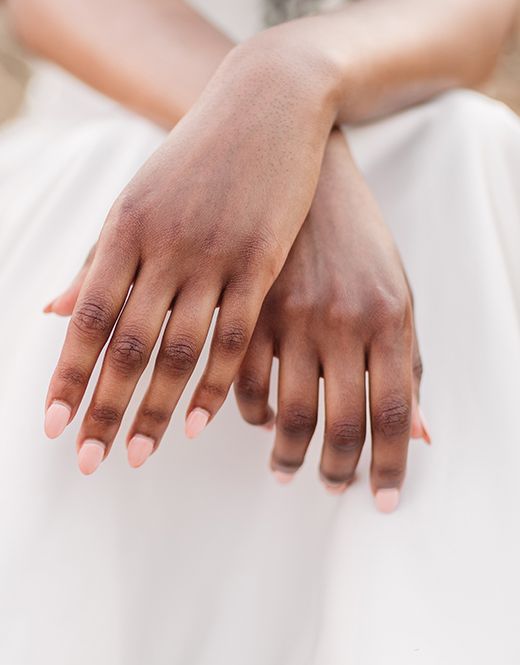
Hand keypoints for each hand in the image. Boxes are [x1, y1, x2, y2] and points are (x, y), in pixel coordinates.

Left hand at [43, 37, 338, 473]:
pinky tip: (202, 420)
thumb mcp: (137, 199)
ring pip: (178, 347)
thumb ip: (98, 258)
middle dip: (103, 407)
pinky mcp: (261, 258)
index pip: (87, 317)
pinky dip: (215, 382)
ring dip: (154, 408)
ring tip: (137, 454)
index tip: (53, 425)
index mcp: (123, 228)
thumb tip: (51, 310)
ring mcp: (213, 251)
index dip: (68, 374)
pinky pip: (235, 334)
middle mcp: (162, 243)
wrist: (265, 104)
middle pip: (125, 343)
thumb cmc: (195, 158)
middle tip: (87, 461)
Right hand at [234, 128, 429, 512]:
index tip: (381, 501)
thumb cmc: (356, 234)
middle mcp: (342, 320)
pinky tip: (255, 420)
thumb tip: (420, 437)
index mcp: (390, 316)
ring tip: (286, 467)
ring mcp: (291, 314)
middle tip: (331, 488)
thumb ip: (409, 363)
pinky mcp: (246, 307)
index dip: (388, 468)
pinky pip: (243, 383)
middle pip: (341, 425)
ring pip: (287, 414)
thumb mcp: (395, 289)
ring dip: (287, 454)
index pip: (394, 416)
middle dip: (337, 473)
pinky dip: (248, 414)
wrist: (300, 162)